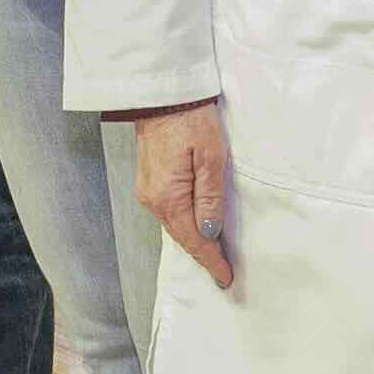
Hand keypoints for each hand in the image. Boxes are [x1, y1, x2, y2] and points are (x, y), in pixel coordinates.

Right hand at [132, 101, 235, 289]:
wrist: (162, 94)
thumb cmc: (190, 119)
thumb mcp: (211, 158)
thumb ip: (210, 198)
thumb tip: (210, 233)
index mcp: (168, 197)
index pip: (193, 240)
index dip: (211, 261)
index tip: (225, 278)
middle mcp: (152, 199)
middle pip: (182, 236)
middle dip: (203, 255)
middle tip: (223, 273)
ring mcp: (148, 191)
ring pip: (175, 224)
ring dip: (194, 239)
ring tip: (215, 254)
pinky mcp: (150, 181)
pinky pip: (170, 211)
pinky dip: (185, 223)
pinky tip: (197, 227)